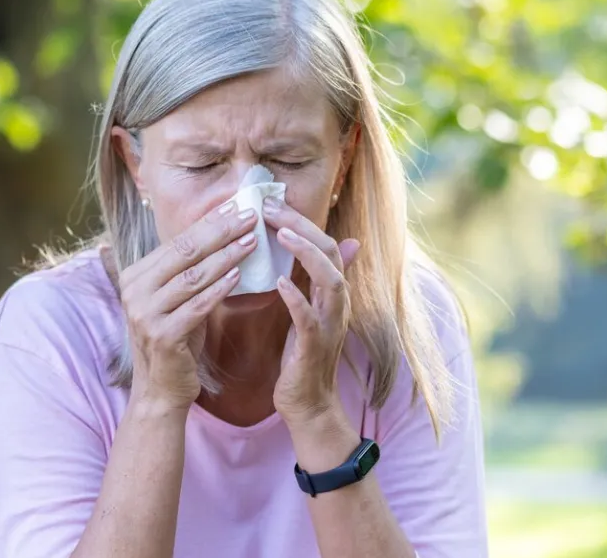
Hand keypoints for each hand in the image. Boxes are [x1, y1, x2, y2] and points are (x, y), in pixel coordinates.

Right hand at [118, 199, 260, 412]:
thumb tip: (220, 230)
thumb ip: (188, 270)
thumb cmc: (176, 339)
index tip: (236, 208)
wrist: (161, 389)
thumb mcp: (177, 300)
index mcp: (135, 277)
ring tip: (251, 241)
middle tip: (249, 216)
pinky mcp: (162, 336)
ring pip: (192, 277)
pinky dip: (219, 289)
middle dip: (219, 233)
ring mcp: (145, 315)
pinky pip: (197, 306)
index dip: (208, 224)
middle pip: (183, 253)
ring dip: (225, 256)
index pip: (176, 242)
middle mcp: (134, 292)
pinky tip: (239, 275)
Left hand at [261, 196, 361, 426]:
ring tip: (282, 233)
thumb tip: (332, 246)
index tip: (270, 203)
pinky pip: (310, 319)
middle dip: (303, 226)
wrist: (308, 403)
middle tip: (271, 207)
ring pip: (330, 281)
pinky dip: (297, 298)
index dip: (301, 221)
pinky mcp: (316, 348)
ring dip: (306, 254)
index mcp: (331, 293)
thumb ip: (312, 279)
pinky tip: (280, 282)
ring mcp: (329, 326)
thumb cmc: (302, 355)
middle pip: (330, 253)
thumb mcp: (308, 311)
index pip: (324, 244)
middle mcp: (336, 304)